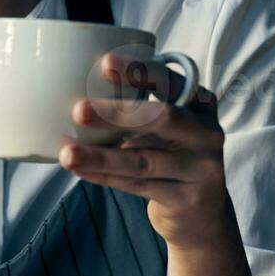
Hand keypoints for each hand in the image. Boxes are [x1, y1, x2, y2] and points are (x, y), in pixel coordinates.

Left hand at [58, 51, 234, 248]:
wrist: (203, 212)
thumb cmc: (172, 157)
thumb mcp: (169, 129)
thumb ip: (140, 112)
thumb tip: (79, 95)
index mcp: (201, 104)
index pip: (172, 81)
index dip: (140, 71)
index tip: (105, 63)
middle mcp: (207, 133)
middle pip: (163, 118)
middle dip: (117, 113)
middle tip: (78, 111)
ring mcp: (201, 168)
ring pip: (143, 160)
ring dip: (101, 156)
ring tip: (67, 154)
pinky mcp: (187, 199)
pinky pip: (138, 186)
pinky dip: (106, 177)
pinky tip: (81, 171)